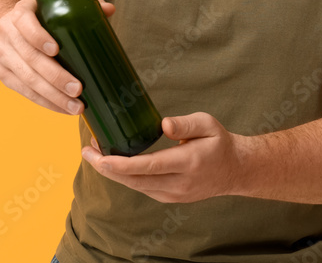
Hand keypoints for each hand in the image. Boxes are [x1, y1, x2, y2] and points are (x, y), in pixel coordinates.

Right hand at [0, 0, 114, 113]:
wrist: (10, 29)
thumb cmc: (41, 17)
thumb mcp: (56, 7)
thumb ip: (82, 6)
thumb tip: (110, 9)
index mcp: (20, 12)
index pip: (25, 23)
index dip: (38, 37)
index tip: (56, 49)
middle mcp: (7, 33)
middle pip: (30, 57)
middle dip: (55, 76)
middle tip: (78, 88)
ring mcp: (4, 55)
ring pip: (28, 79)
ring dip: (53, 96)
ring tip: (76, 106)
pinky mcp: (4, 74)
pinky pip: (25, 92)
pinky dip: (46, 102)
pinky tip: (64, 109)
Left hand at [81, 112, 246, 202]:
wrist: (234, 170)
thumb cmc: (219, 142)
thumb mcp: (207, 124)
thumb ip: (185, 124)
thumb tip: (162, 125)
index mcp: (187, 163)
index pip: (148, 166)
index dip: (121, 164)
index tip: (100, 157)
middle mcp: (178, 183)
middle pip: (135, 180)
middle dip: (107, 168)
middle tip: (86, 151)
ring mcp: (173, 194)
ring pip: (135, 186)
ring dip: (113, 173)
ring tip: (95, 153)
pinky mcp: (169, 197)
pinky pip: (142, 188)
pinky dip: (125, 177)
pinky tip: (114, 164)